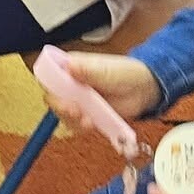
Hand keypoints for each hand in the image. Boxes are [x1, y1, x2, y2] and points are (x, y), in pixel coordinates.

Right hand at [46, 52, 162, 123]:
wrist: (144, 90)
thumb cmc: (126, 73)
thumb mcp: (106, 70)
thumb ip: (87, 70)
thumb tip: (69, 65)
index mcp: (71, 68)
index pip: (49, 76)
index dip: (49, 86)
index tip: (57, 95)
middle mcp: (71, 85)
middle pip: (54, 98)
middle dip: (61, 107)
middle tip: (74, 110)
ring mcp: (79, 101)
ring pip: (63, 115)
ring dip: (72, 120)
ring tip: (88, 120)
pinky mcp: (87, 115)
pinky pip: (76, 125)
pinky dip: (81, 128)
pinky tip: (92, 124)